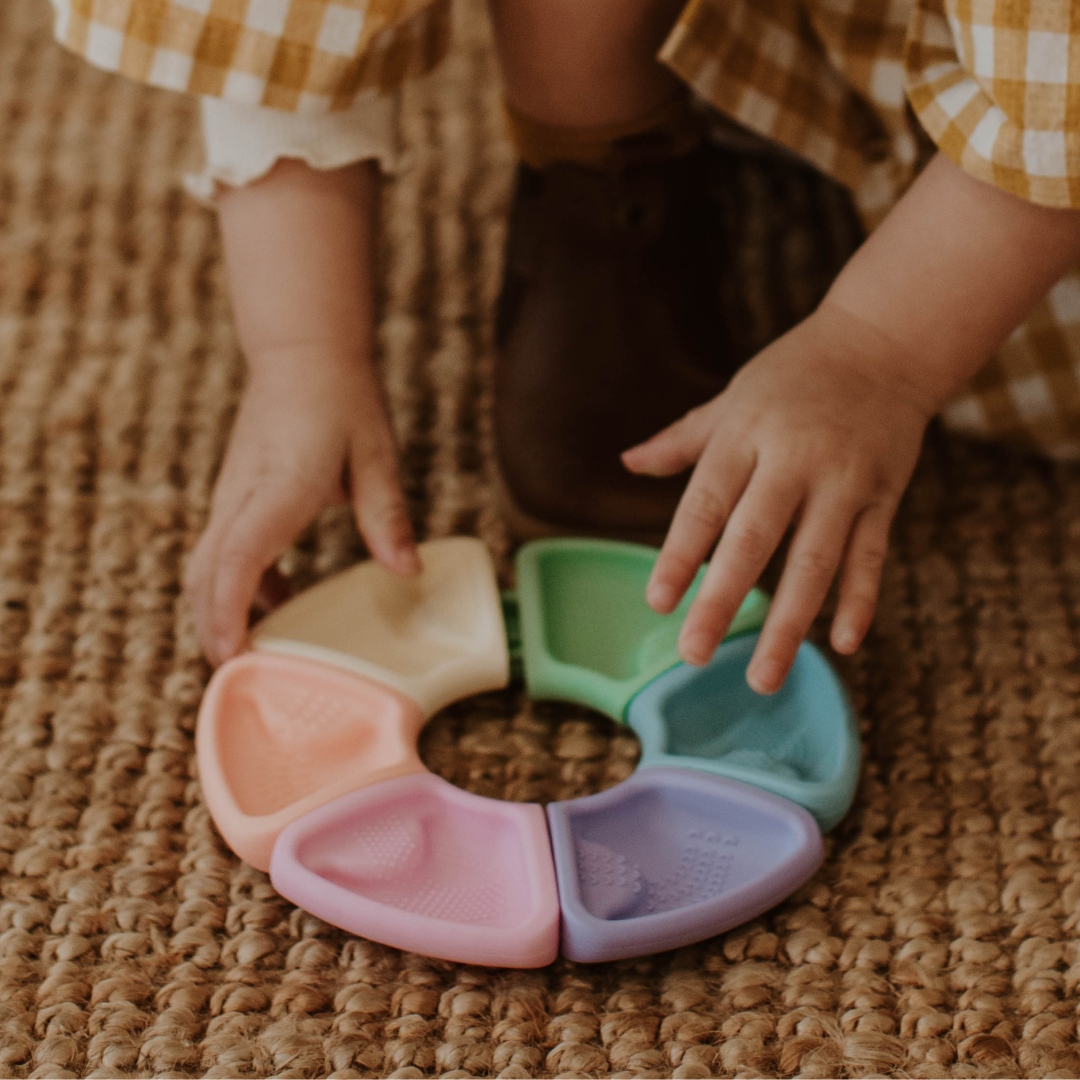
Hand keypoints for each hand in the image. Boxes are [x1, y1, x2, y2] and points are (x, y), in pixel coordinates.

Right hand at [185, 348, 418, 666]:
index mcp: (280, 486)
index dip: (230, 611)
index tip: (231, 656)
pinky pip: (222, 550)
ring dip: (219, 611)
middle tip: (240, 678)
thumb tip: (407, 571)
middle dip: (214, 629)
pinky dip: (236, 585)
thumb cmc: (342, 399)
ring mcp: (231, 494)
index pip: (238, 557)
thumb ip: (387, 514)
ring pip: (206, 565)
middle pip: (207, 574)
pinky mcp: (234, 495)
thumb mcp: (377, 452)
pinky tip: (275, 602)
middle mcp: (243, 494)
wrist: (302, 354)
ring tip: (254, 653)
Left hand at [622, 301, 935, 692]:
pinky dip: (859, 601)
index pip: (704, 504)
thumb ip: (683, 440)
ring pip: (814, 562)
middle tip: (693, 656)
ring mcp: (843, 480)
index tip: (658, 603)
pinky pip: (871, 556)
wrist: (886, 340)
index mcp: (746, 434)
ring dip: (788, 624)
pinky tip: (842, 645)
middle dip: (721, 601)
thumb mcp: (733, 398)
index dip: (679, 556)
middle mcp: (793, 459)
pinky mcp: (884, 494)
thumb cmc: (795, 373)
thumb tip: (627, 462)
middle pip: (752, 541)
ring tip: (762, 677)